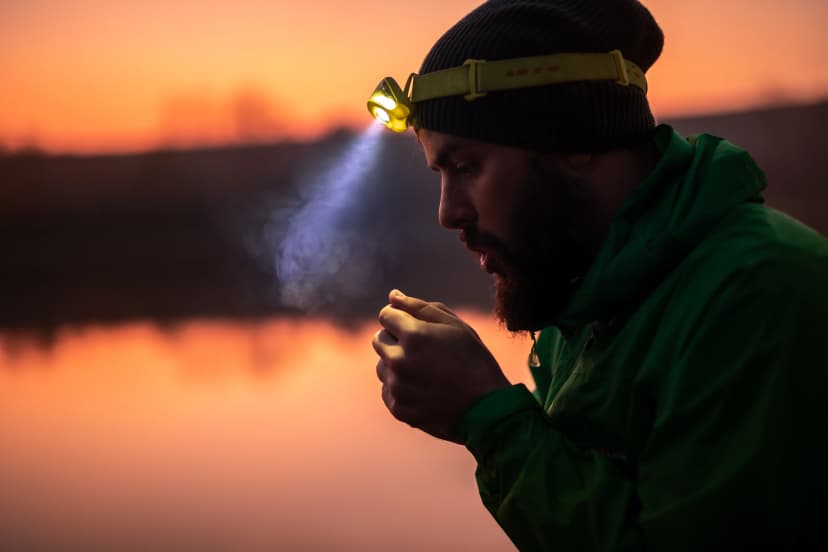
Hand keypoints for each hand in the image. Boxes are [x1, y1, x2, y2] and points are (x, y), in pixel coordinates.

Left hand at [372, 289, 510, 442]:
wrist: (487, 410)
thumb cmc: (474, 361)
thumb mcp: (455, 326)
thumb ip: (420, 307)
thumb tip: (393, 296)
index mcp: (413, 335)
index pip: (386, 315)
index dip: (400, 318)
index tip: (415, 327)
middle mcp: (399, 360)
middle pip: (379, 339)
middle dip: (395, 339)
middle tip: (423, 350)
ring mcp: (397, 387)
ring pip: (382, 366)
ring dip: (397, 364)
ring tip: (426, 372)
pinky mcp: (398, 408)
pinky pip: (388, 390)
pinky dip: (401, 388)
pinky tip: (424, 390)